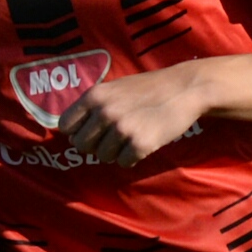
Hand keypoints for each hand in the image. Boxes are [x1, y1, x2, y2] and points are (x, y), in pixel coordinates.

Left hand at [57, 62, 210, 169]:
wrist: (185, 88)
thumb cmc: (149, 88)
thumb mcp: (115, 87)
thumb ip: (93, 105)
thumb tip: (72, 132)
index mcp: (95, 96)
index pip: (66, 126)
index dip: (77, 132)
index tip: (92, 132)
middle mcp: (105, 112)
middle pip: (82, 145)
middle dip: (96, 145)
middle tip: (113, 139)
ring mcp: (122, 128)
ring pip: (103, 156)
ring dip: (116, 152)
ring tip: (131, 138)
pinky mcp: (140, 144)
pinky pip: (123, 163)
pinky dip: (131, 158)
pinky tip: (143, 143)